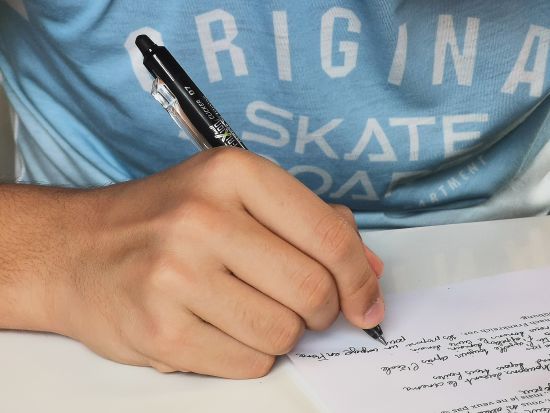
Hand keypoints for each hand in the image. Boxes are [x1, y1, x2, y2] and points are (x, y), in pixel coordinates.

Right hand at [51, 148, 384, 377]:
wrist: (77, 249)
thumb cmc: (164, 219)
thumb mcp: (235, 195)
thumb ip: (308, 223)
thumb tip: (368, 269)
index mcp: (233, 174)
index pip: (328, 235)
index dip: (360, 277)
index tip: (366, 302)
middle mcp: (203, 218)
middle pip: (311, 290)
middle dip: (321, 310)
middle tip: (305, 306)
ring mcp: (176, 275)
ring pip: (282, 333)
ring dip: (280, 332)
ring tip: (247, 309)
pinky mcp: (159, 329)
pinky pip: (248, 364)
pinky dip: (248, 354)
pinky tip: (221, 327)